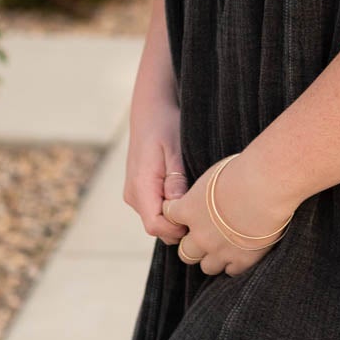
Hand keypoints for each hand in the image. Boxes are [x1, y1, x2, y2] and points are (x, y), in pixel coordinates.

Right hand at [124, 101, 191, 243]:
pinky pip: (158, 211)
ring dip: (178, 216)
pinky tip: (189, 193)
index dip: (178, 228)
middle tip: (205, 207)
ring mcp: (135, 195)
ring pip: (159, 221)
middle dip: (181, 225)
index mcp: (140, 186)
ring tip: (198, 197)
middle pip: (158, 228)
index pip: (155, 226)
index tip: (199, 214)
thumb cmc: (165, 125)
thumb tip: (177, 206)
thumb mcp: (176, 148)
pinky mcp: (141, 192)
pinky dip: (173, 209)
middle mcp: (133, 195)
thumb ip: (176, 178)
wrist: (151, 110)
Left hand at [164, 152, 295, 277]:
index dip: (178, 216)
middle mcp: (200, 234)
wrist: (267, 184)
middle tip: (208, 236)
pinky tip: (243, 251)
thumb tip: (211, 191)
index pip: (169, 217)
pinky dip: (235, 263)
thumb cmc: (244, 170)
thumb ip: (207, 190)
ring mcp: (220, 250)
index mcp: (189, 209)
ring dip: (213, 257)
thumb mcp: (216, 174)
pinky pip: (231, 271)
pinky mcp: (242, 259)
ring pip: (206, 266)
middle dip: (194, 246)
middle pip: (185, 252)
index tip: (187, 213)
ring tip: (226, 247)